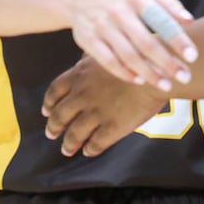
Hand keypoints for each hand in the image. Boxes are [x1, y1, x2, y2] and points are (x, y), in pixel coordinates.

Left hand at [42, 56, 168, 155]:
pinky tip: (89, 151)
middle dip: (54, 127)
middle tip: (51, 134)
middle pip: (60, 115)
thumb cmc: (136, 59)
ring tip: (67, 149)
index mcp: (80, 75)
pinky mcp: (112, 128)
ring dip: (69, 143)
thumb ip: (92, 58)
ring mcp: (96, 113)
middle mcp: (83, 95)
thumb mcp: (108, 52)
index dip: (49, 103)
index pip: (55, 91)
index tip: (46, 110)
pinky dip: (90, 149)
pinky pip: (96, 143)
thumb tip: (83, 57)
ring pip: (75, 133)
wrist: (157, 74)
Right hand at [66, 0, 196, 91]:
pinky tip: (140, 81)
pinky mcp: (88, 40)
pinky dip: (125, 73)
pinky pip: (108, 62)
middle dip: (167, 63)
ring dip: (149, 73)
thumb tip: (189, 21)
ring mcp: (101, 26)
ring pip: (128, 56)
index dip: (177, 40)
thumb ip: (168, 4)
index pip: (161, 20)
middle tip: (184, 77)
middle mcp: (118, 11)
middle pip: (146, 43)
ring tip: (166, 85)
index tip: (193, 56)